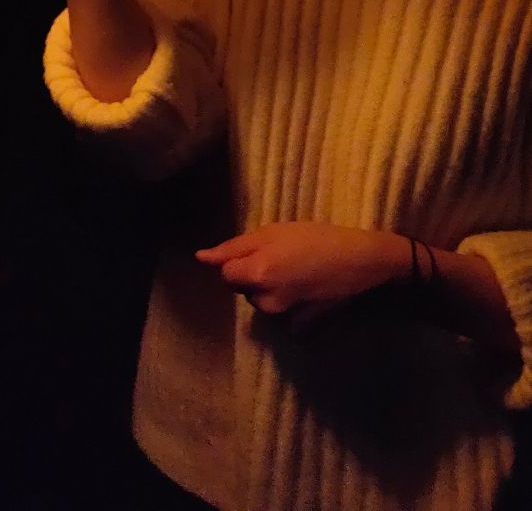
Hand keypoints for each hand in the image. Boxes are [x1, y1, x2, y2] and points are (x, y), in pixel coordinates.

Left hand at [195, 223, 404, 324]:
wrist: (363, 263)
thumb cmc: (317, 239)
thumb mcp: (273, 232)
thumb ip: (234, 248)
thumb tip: (201, 258)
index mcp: (258, 275)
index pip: (226, 274)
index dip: (239, 261)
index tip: (260, 252)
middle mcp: (268, 302)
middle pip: (244, 290)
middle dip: (254, 276)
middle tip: (282, 259)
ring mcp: (286, 320)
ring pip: (262, 303)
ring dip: (270, 290)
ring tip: (297, 272)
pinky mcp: (302, 331)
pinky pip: (282, 315)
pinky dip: (288, 304)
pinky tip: (307, 290)